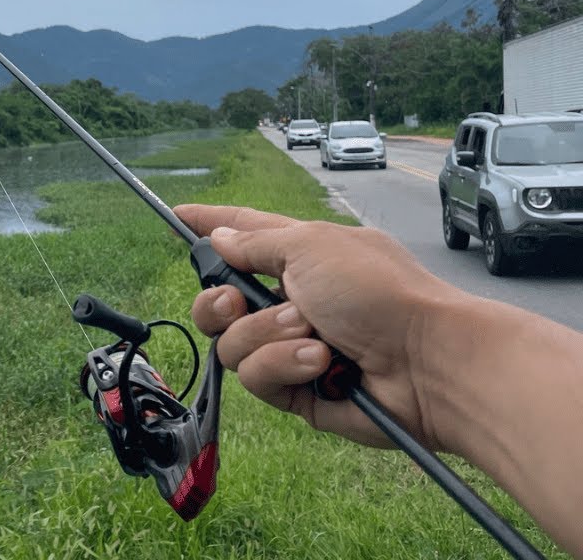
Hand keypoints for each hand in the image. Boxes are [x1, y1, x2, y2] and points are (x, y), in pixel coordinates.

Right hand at [174, 204, 459, 450]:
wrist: (426, 362)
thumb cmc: (380, 292)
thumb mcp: (312, 245)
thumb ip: (256, 242)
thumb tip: (220, 237)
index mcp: (300, 256)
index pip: (244, 233)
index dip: (210, 224)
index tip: (177, 215)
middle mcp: (291, 300)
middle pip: (218, 303)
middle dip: (217, 303)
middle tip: (235, 302)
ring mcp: (291, 347)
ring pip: (231, 344)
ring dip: (266, 335)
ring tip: (310, 334)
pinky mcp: (296, 390)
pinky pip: (256, 378)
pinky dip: (283, 366)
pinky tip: (320, 363)